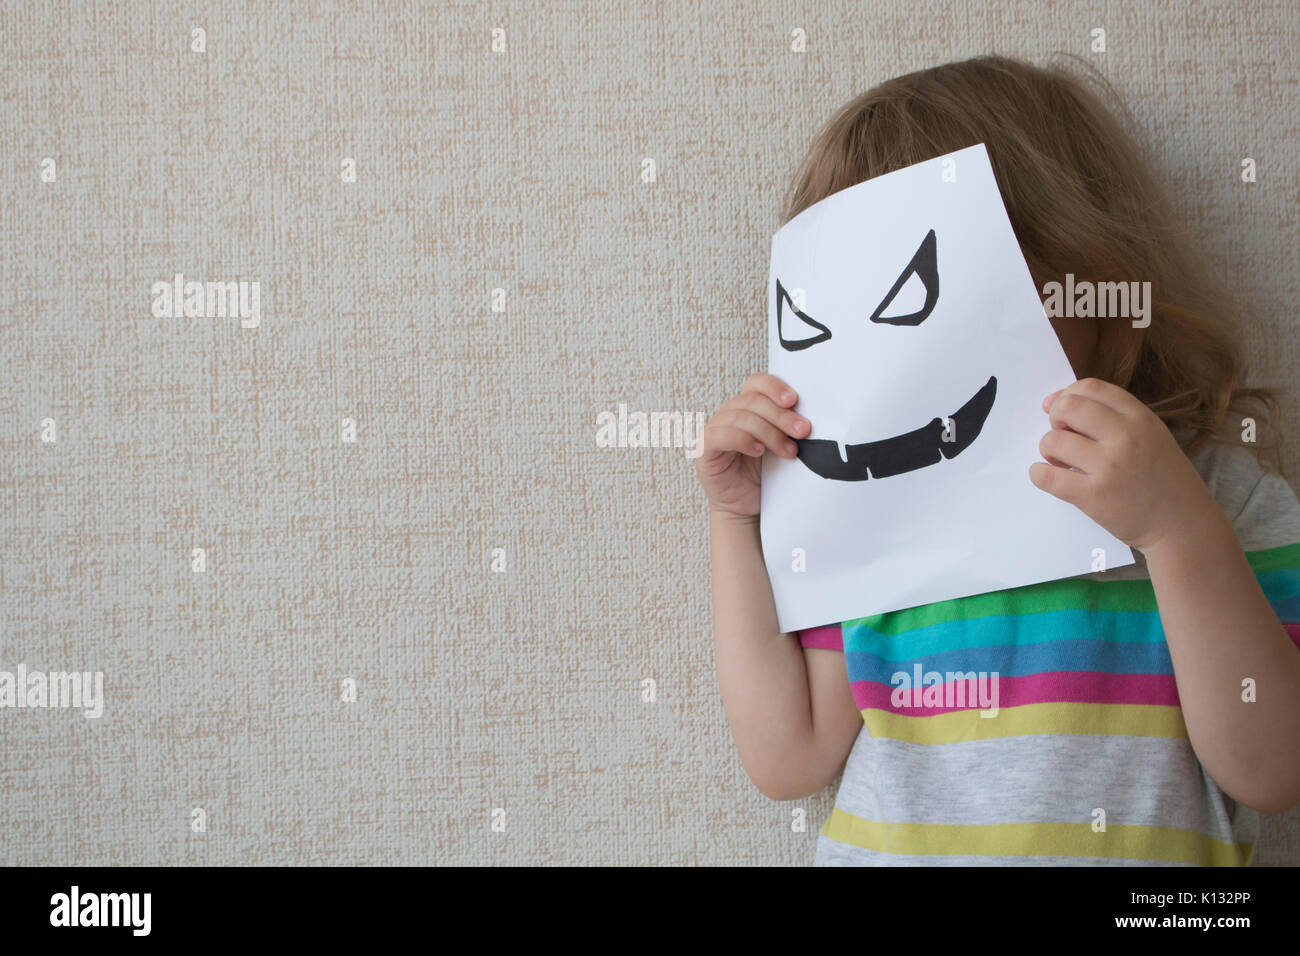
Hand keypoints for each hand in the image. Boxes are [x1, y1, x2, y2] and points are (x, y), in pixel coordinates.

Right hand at [695, 373, 810, 517]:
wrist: (750, 508)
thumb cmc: (767, 477)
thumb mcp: (784, 445)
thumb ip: (791, 427)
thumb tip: (810, 417)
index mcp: (748, 408)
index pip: (756, 383)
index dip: (774, 386)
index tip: (794, 400)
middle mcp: (729, 415)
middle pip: (752, 400)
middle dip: (781, 415)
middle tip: (802, 431)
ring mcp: (715, 431)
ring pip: (740, 417)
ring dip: (769, 433)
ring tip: (788, 451)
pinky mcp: (705, 450)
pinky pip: (720, 436)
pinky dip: (743, 440)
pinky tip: (759, 451)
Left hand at [1028, 377, 1222, 553]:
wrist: (1184, 526)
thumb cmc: (1163, 480)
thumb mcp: (1153, 436)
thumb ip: (1115, 418)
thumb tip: (1058, 403)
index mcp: (1141, 418)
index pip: (1091, 387)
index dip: (1067, 394)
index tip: (1058, 409)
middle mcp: (1126, 437)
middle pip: (1069, 407)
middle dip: (1055, 419)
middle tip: (1062, 436)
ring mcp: (1109, 466)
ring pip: (1053, 441)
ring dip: (1048, 450)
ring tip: (1061, 462)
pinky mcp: (1094, 496)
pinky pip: (1046, 476)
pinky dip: (1039, 474)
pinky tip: (1049, 476)